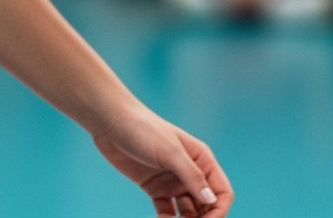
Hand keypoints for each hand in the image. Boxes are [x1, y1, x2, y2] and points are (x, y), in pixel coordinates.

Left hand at [92, 99, 233, 215]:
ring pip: (188, 213)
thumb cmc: (143, 129)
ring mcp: (172, 181)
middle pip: (207, 206)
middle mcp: (189, 172)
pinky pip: (167, 213)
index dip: (219, 211)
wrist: (111, 122)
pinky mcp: (155, 188)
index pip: (221, 192)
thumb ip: (191, 175)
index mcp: (200, 159)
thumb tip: (211, 200)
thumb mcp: (169, 151)